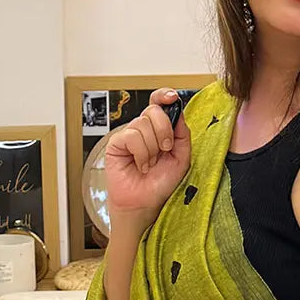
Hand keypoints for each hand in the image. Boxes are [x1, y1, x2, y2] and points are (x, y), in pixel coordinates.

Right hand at [105, 89, 191, 223]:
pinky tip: (140, 165)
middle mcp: (143, 129)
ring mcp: (129, 135)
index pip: (159, 102)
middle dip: (164, 130)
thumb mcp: (181, 158)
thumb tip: (178, 112)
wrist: (145, 203)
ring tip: (149, 163)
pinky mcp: (117, 143)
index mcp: (159, 129)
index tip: (173, 98)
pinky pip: (132, 136)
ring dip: (152, 148)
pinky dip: (141, 153)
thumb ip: (183, 134)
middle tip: (164, 150)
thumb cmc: (160, 184)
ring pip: (143, 124)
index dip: (164, 95)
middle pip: (154, 110)